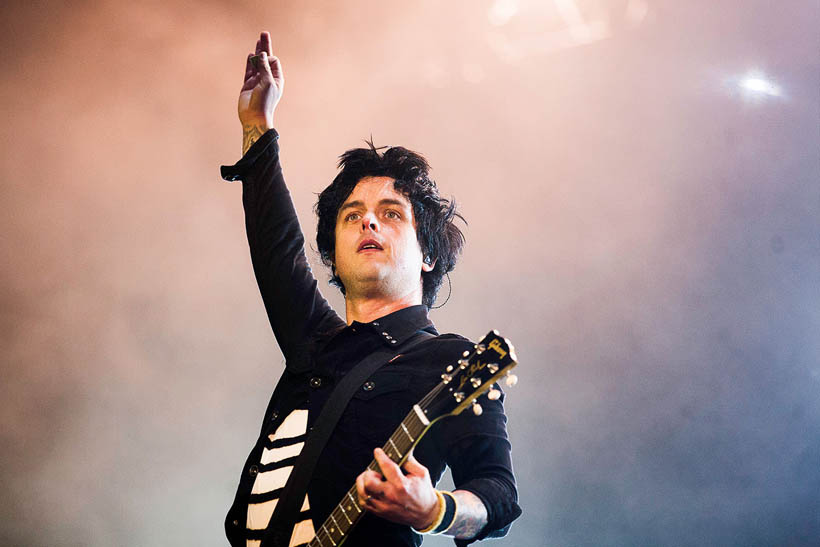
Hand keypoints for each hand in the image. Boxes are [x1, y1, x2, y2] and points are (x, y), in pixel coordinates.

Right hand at [238, 31, 282, 151]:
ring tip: (258, 40)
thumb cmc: (264, 101)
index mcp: (276, 79)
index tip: (265, 61)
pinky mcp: (247, 85)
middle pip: (266, 59)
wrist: (253, 117)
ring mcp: (257, 81)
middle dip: (265, 46)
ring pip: (257, 63)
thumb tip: (263, 54)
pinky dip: (250, 62)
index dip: (269, 57)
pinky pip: (249, 71)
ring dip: (257, 52)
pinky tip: (251, 54)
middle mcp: (267, 79)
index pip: (274, 62)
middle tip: (264, 33)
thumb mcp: (267, 82)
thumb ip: (265, 68)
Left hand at [355, 448, 439, 529]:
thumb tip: (401, 449)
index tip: (378, 451)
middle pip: (368, 482)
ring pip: (363, 493)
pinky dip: (363, 494)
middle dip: (369, 473)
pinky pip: (363, 503)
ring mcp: (384, 506)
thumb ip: (410, 460)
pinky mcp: (380, 512)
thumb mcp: (421, 473)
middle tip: (375, 472)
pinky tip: (369, 489)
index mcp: (402, 485)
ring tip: (371, 480)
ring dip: (363, 483)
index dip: (380, 456)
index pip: (386, 467)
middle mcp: (391, 496)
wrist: (424, 514)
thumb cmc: (423, 492)